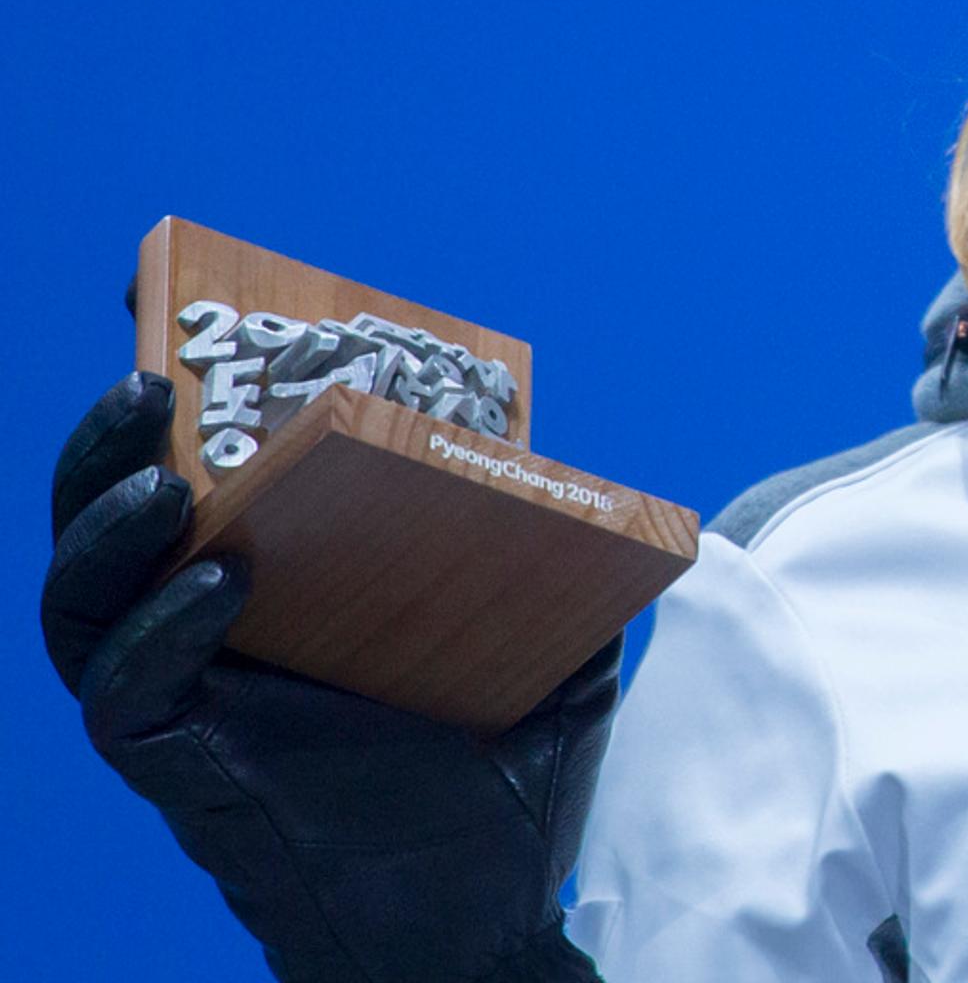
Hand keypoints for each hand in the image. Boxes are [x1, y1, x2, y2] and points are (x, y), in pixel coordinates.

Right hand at [42, 371, 612, 982]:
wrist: (473, 923)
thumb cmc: (495, 790)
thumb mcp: (547, 658)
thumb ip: (571, 580)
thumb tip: (620, 506)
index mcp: (279, 586)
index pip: (198, 477)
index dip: (165, 405)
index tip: (164, 310)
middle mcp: (205, 631)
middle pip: (110, 522)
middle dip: (105, 447)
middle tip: (150, 378)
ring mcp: (181, 699)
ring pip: (82, 602)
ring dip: (105, 527)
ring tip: (166, 474)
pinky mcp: (175, 766)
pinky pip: (125, 693)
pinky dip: (158, 633)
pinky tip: (219, 585)